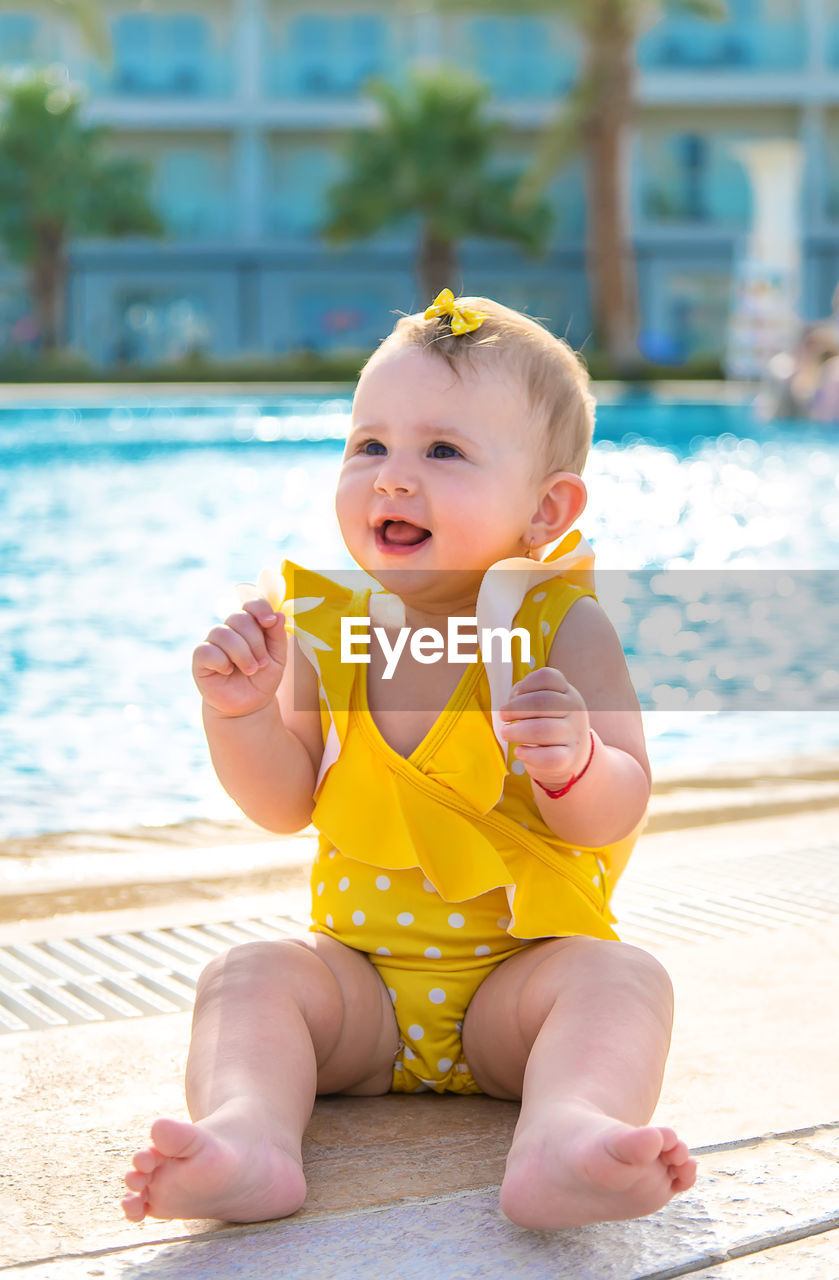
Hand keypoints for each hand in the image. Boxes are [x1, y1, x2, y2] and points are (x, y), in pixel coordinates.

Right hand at [193, 599, 286, 717]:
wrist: (249, 706)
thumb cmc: (262, 679)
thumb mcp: (277, 659)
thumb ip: (278, 636)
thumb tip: (279, 614)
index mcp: (250, 626)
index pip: (251, 604)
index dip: (260, 608)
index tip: (270, 622)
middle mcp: (230, 630)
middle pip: (239, 618)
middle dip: (255, 642)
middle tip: (261, 663)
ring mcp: (213, 643)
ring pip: (223, 633)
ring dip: (241, 654)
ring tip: (250, 670)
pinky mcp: (200, 658)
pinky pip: (207, 650)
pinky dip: (221, 661)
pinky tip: (227, 671)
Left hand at [499, 667, 590, 789]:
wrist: (572, 755)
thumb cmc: (547, 724)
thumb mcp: (542, 706)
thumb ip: (524, 698)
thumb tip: (510, 705)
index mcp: (566, 692)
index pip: (548, 677)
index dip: (526, 684)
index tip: (515, 695)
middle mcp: (574, 710)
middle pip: (544, 701)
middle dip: (516, 708)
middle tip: (503, 715)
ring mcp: (574, 735)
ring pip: (545, 730)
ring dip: (518, 731)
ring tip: (506, 733)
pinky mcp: (569, 758)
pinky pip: (549, 757)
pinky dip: (529, 754)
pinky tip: (519, 751)